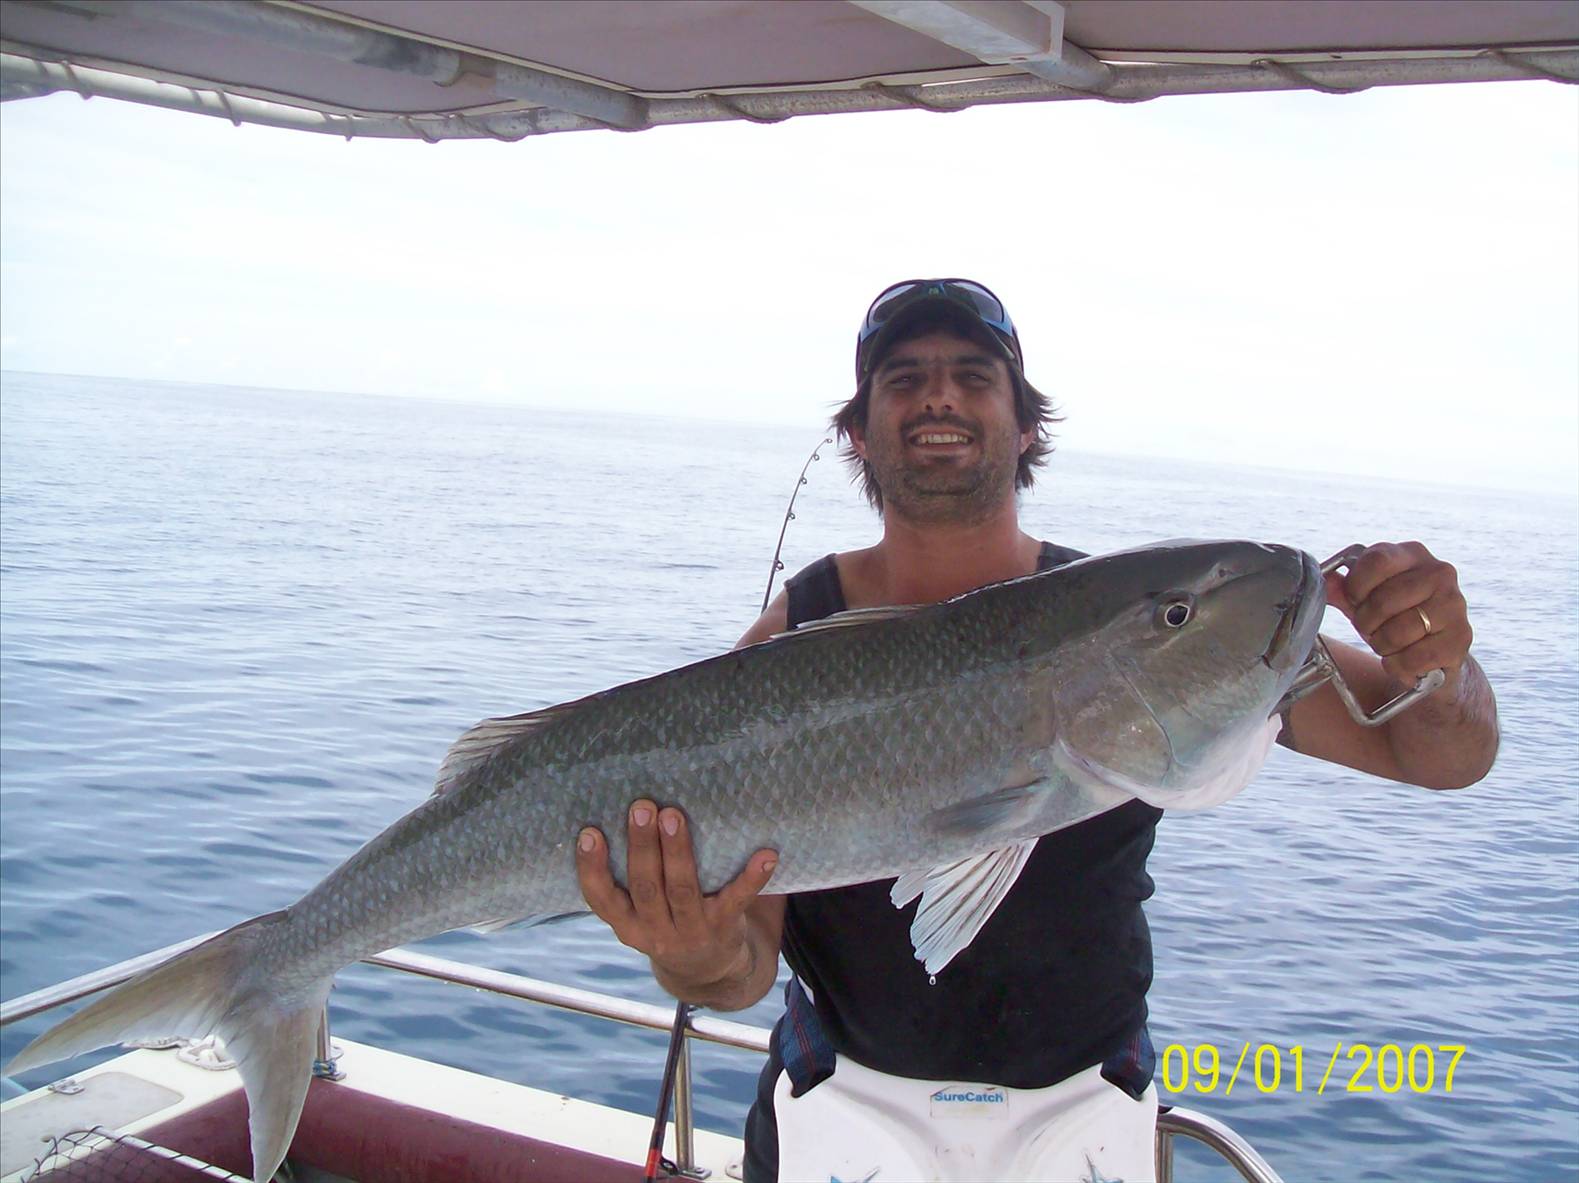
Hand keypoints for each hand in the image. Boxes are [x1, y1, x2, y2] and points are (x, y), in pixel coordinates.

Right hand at [575, 799, 776, 989]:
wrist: (709, 974)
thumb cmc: (667, 923)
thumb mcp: (639, 916)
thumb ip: (628, 881)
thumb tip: (619, 811)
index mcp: (627, 925)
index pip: (602, 899)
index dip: (592, 868)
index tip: (589, 833)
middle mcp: (655, 932)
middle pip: (645, 888)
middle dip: (641, 846)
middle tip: (641, 807)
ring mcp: (691, 932)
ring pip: (682, 890)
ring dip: (677, 852)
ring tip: (674, 816)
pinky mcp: (725, 928)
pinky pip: (737, 900)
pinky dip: (752, 877)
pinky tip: (766, 855)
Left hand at [1324, 541, 1472, 686]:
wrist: (1432, 654)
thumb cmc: (1394, 618)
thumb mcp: (1364, 600)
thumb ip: (1343, 590)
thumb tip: (1326, 582)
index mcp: (1412, 554)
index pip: (1376, 561)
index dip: (1356, 587)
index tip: (1356, 601)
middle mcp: (1439, 572)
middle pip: (1383, 600)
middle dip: (1366, 624)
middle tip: (1371, 630)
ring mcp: (1455, 603)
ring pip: (1398, 632)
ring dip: (1383, 647)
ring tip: (1389, 645)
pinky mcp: (1462, 637)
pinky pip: (1414, 658)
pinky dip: (1400, 666)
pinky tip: (1404, 660)